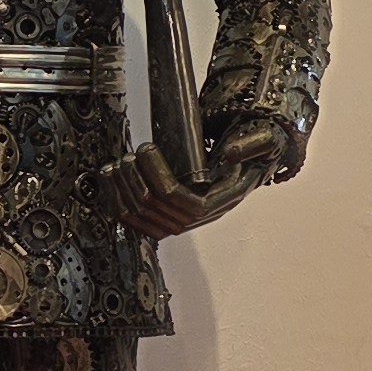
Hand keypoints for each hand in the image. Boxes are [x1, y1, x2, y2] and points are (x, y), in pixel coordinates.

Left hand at [101, 117, 291, 239]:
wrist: (245, 169)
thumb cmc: (248, 157)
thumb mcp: (260, 146)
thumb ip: (250, 147)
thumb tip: (232, 152)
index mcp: (218, 202)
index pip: (180, 196)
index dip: (158, 174)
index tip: (146, 149)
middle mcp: (198, 217)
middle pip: (156, 206)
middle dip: (134, 179)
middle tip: (125, 155)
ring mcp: (180, 222)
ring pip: (143, 216)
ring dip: (123, 191)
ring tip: (115, 166)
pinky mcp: (166, 221)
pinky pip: (138, 223)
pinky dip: (121, 206)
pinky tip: (111, 187)